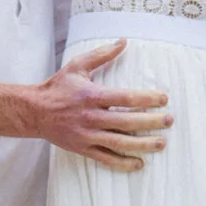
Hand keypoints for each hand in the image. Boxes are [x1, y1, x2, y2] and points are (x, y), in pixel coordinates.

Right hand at [31, 42, 172, 172]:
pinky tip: (139, 164)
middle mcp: (92, 117)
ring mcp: (87, 135)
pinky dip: (123, 163)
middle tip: (170, 120)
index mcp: (92, 95)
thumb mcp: (77, 65)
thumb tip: (123, 41)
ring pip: (120, 143)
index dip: (147, 99)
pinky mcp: (83, 148)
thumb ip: (102, 54)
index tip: (164, 98)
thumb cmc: (58, 86)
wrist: (35, 112)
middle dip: (151, 122)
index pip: (125, 97)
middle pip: (127, 122)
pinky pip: (106, 158)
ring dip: (143, 144)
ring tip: (161, 143)